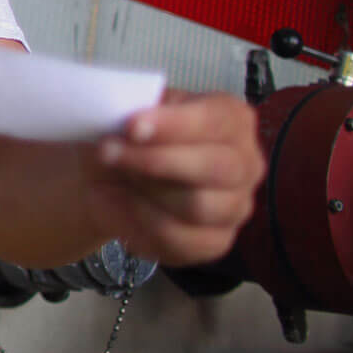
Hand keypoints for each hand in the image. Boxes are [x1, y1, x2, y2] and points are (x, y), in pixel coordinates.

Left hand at [83, 90, 265, 264]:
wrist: (109, 176)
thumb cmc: (126, 135)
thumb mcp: (126, 110)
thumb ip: (134, 110)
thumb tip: (126, 120)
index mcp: (231, 118)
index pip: (218, 120)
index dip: (174, 124)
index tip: (131, 125)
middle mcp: (245, 163)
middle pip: (215, 167)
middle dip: (154, 160)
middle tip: (108, 152)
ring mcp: (236, 207)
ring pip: (198, 206)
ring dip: (145, 191)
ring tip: (116, 177)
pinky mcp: (216, 242)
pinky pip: (180, 239)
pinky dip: (140, 221)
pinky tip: (122, 202)